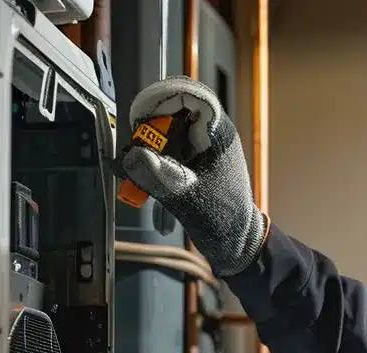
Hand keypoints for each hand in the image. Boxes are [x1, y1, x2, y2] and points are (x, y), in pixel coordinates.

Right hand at [119, 76, 268, 276]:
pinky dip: (154, 160)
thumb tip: (130, 156)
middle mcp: (210, 134)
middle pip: (173, 111)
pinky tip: (145, 177)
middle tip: (135, 151)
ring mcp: (202, 147)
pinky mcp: (193, 161)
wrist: (236, 242)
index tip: (139, 121)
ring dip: (150, 146)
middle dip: (150, 128)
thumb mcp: (185, 197)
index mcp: (218, 133)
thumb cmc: (222, 219)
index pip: (189, 96)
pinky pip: (169, 149)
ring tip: (137, 168)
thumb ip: (157, 175)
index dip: (161, 102)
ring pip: (168, 131)